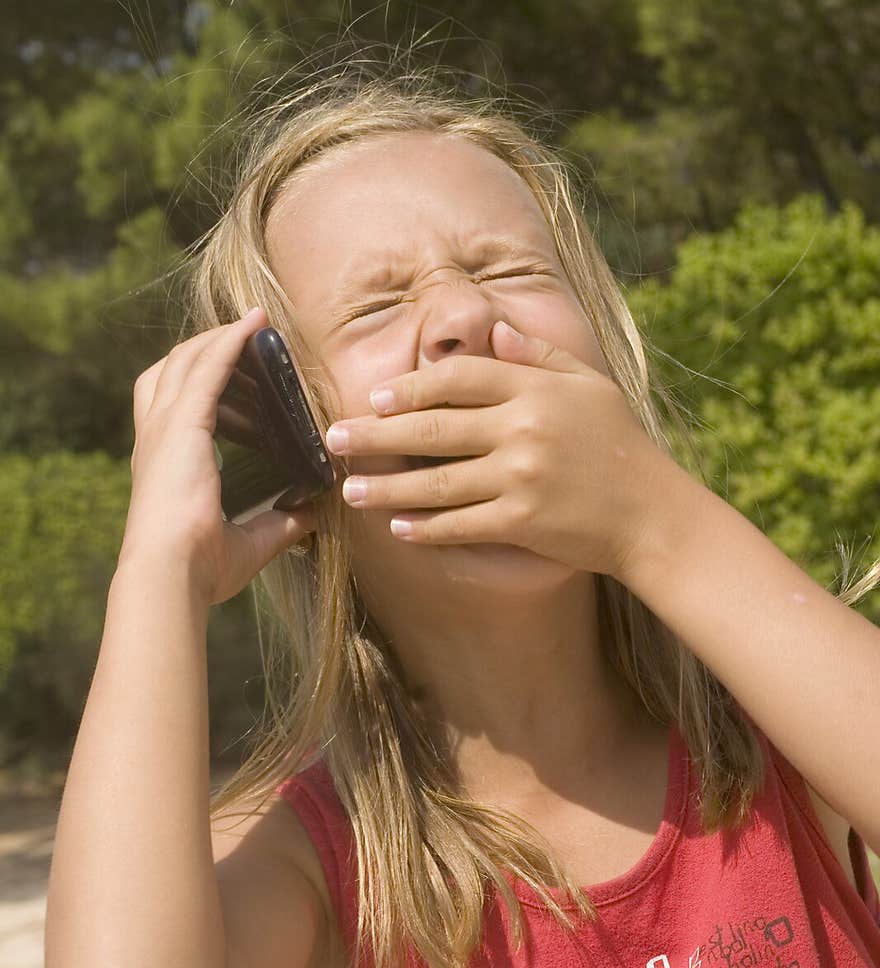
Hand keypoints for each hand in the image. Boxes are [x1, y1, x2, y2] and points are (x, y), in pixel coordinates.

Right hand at [120, 307, 317, 605]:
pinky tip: (254, 327)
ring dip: (221, 338)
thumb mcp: (249, 542)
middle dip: (208, 348)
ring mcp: (164, 427)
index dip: (199, 381)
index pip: (174, 405)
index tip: (234, 369)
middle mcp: (156, 438)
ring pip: (187, 361)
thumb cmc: (200, 568)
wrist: (171, 574)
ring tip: (255, 325)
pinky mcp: (181, 424)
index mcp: (164, 465)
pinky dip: (230, 343)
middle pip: (173, 370)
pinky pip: (208, 368)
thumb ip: (280, 524)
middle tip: (250, 338)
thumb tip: (313, 516)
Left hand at [327, 319, 681, 580]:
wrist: (652, 514)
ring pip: (438, 481)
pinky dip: (426, 528)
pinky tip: (397, 528)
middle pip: (434, 427)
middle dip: (377, 434)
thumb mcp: (587, 385)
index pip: (458, 378)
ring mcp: (522, 477)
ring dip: (388, 487)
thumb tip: (493, 329)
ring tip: (350, 489)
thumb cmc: (620, 446)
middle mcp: (524, 429)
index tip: (374, 397)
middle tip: (335, 439)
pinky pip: (462, 525)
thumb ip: (537, 355)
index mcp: (534, 389)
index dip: (410, 386)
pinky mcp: (523, 522)